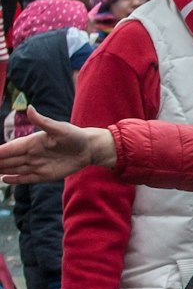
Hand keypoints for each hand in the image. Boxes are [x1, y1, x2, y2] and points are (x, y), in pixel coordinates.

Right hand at [0, 109, 116, 184]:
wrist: (89, 149)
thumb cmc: (74, 135)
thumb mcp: (59, 128)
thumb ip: (42, 121)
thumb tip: (29, 108)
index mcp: (32, 142)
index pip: (10, 148)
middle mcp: (31, 154)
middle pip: (9, 160)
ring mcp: (37, 165)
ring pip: (15, 169)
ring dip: (2, 170)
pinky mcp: (45, 175)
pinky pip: (27, 178)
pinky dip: (16, 179)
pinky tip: (4, 179)